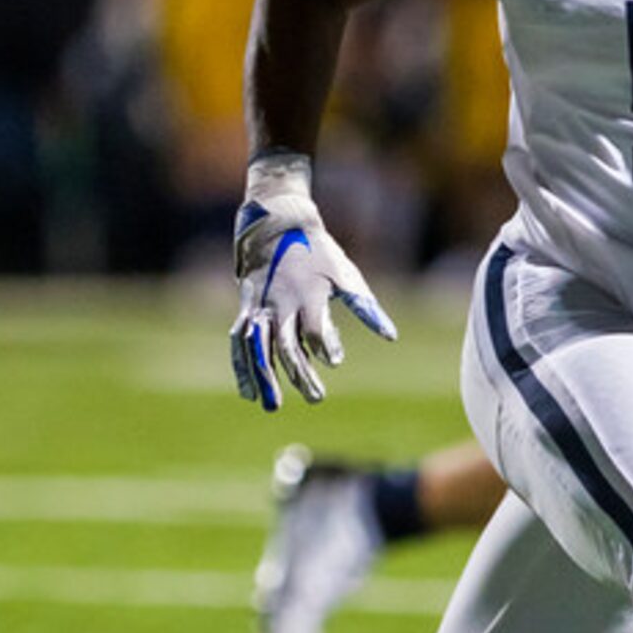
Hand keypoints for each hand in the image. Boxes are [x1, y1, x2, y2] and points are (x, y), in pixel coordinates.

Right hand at [229, 152, 395, 410]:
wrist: (277, 227)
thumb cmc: (318, 253)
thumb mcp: (345, 275)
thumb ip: (366, 308)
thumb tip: (391, 337)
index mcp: (307, 294)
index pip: (315, 330)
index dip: (326, 347)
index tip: (335, 361)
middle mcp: (280, 303)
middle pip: (287, 346)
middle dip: (300, 375)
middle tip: (316, 398)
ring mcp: (260, 306)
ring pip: (259, 349)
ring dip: (265, 377)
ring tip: (273, 405)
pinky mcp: (246, 308)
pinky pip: (241, 341)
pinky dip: (243, 366)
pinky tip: (249, 391)